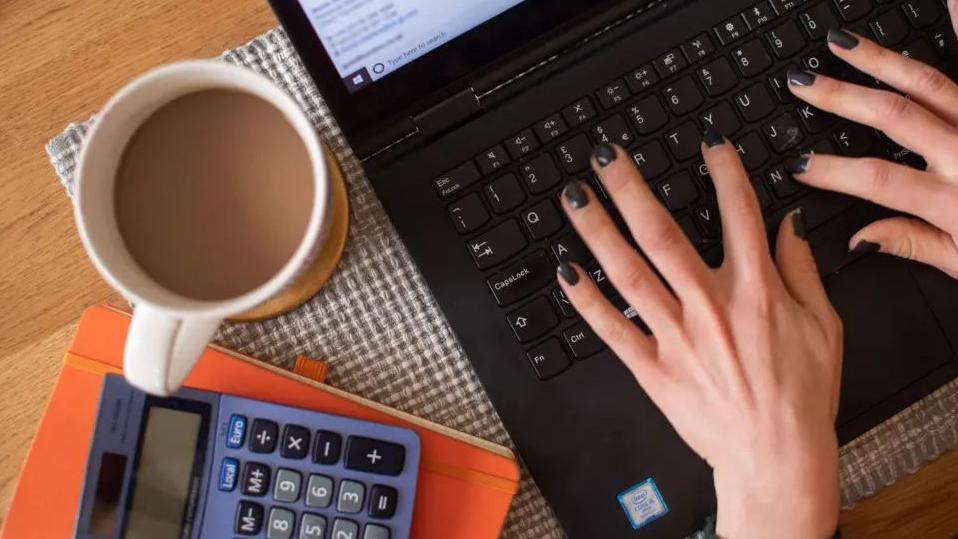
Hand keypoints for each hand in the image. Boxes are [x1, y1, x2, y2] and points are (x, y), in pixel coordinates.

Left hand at [557, 140, 842, 538]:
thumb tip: (788, 222)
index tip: (705, 141)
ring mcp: (676, 337)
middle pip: (661, 233)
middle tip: (605, 156)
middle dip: (630, 188)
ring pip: (628, 273)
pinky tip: (566, 271)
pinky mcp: (653, 369)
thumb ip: (801, 268)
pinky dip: (586, 300)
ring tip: (575, 198)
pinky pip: (612, 329)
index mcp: (756, 291)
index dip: (723, 170)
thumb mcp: (824, 326)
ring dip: (597, 232)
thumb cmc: (801, 396)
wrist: (776, 456)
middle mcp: (710, 306)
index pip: (738, 213)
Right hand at [786, 19, 957, 278]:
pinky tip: (947, 0)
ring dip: (881, 59)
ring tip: (843, 43)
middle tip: (804, 83)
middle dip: (842, 97)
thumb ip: (915, 245)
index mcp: (955, 201)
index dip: (833, 170)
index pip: (877, 179)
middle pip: (894, 115)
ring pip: (930, 82)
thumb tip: (862, 236)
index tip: (800, 165)